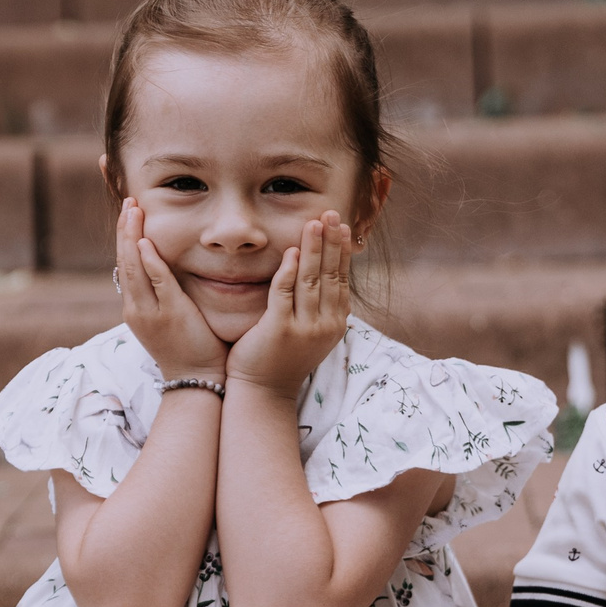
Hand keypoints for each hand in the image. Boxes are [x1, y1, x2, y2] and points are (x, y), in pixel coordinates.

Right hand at [116, 198, 227, 382]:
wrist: (195, 380)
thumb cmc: (188, 349)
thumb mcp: (168, 319)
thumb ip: (164, 294)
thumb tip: (166, 271)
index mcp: (135, 307)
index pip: (125, 264)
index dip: (125, 236)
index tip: (128, 212)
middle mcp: (136, 308)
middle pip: (124, 260)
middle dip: (125, 229)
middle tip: (128, 201)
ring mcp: (150, 312)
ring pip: (135, 268)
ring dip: (133, 236)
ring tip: (133, 210)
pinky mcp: (170, 315)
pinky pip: (158, 283)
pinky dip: (150, 262)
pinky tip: (146, 243)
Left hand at [226, 212, 353, 399]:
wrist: (264, 393)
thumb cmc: (282, 361)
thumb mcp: (310, 333)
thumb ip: (318, 307)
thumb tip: (325, 275)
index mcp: (334, 324)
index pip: (341, 279)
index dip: (341, 251)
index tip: (341, 225)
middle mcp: (324, 325)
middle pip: (330, 275)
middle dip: (331, 241)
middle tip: (330, 213)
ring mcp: (304, 329)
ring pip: (311, 280)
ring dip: (313, 248)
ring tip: (314, 223)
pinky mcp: (279, 330)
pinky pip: (285, 294)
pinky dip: (289, 271)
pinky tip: (292, 251)